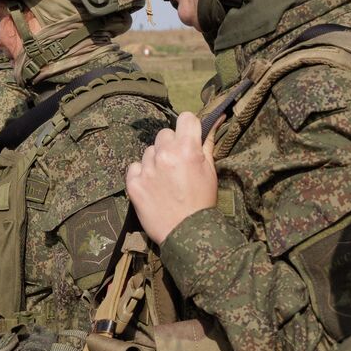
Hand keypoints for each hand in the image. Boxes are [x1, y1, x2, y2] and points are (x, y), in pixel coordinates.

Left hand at [126, 111, 218, 244]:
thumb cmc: (203, 202)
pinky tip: (152, 186)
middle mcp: (165, 154)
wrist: (186, 233)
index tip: (189, 137)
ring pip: (149, 151)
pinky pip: (134, 167)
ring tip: (165, 179)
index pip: (185, 118)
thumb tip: (217, 118)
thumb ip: (208, 143)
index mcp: (187, 149)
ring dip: (156, 160)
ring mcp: (147, 168)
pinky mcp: (133, 183)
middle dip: (171, 145)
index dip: (189, 127)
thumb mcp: (211, 171)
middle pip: (164, 134)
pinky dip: (141, 174)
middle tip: (177, 164)